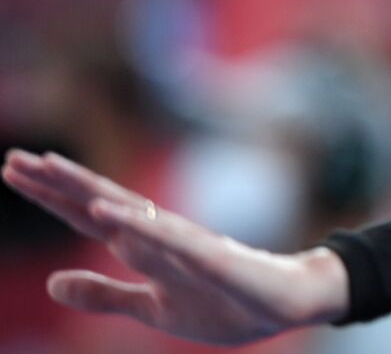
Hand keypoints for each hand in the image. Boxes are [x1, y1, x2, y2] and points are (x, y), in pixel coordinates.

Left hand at [2, 148, 349, 345]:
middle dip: (57, 182)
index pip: (88, 215)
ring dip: (88, 190)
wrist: (287, 303)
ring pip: (128, 211)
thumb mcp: (152, 307)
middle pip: (100, 202)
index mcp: (144, 245)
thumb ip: (104, 293)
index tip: (12, 169)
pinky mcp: (210, 257)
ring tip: (49, 170)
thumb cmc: (224, 301)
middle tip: (12, 159)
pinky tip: (104, 211)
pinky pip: (166, 238)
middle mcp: (159, 234)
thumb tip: (51, 282)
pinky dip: (134, 223)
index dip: (50, 195)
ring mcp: (185, 242)